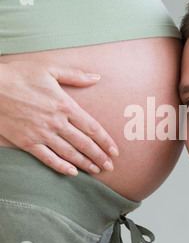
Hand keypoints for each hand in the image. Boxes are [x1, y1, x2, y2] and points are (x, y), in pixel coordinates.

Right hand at [0, 61, 118, 175]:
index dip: (106, 141)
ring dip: (85, 164)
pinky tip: (72, 172)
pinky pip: (48, 158)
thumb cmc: (20, 75)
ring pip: (69, 153)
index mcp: (65, 105)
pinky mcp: (27, 142)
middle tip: (110, 167)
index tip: (115, 150)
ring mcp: (42, 134)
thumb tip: (97, 78)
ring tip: (96, 171)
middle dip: (100, 156)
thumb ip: (76, 76)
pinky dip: (61, 167)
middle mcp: (57, 123)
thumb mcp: (50, 69)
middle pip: (84, 144)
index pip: (92, 128)